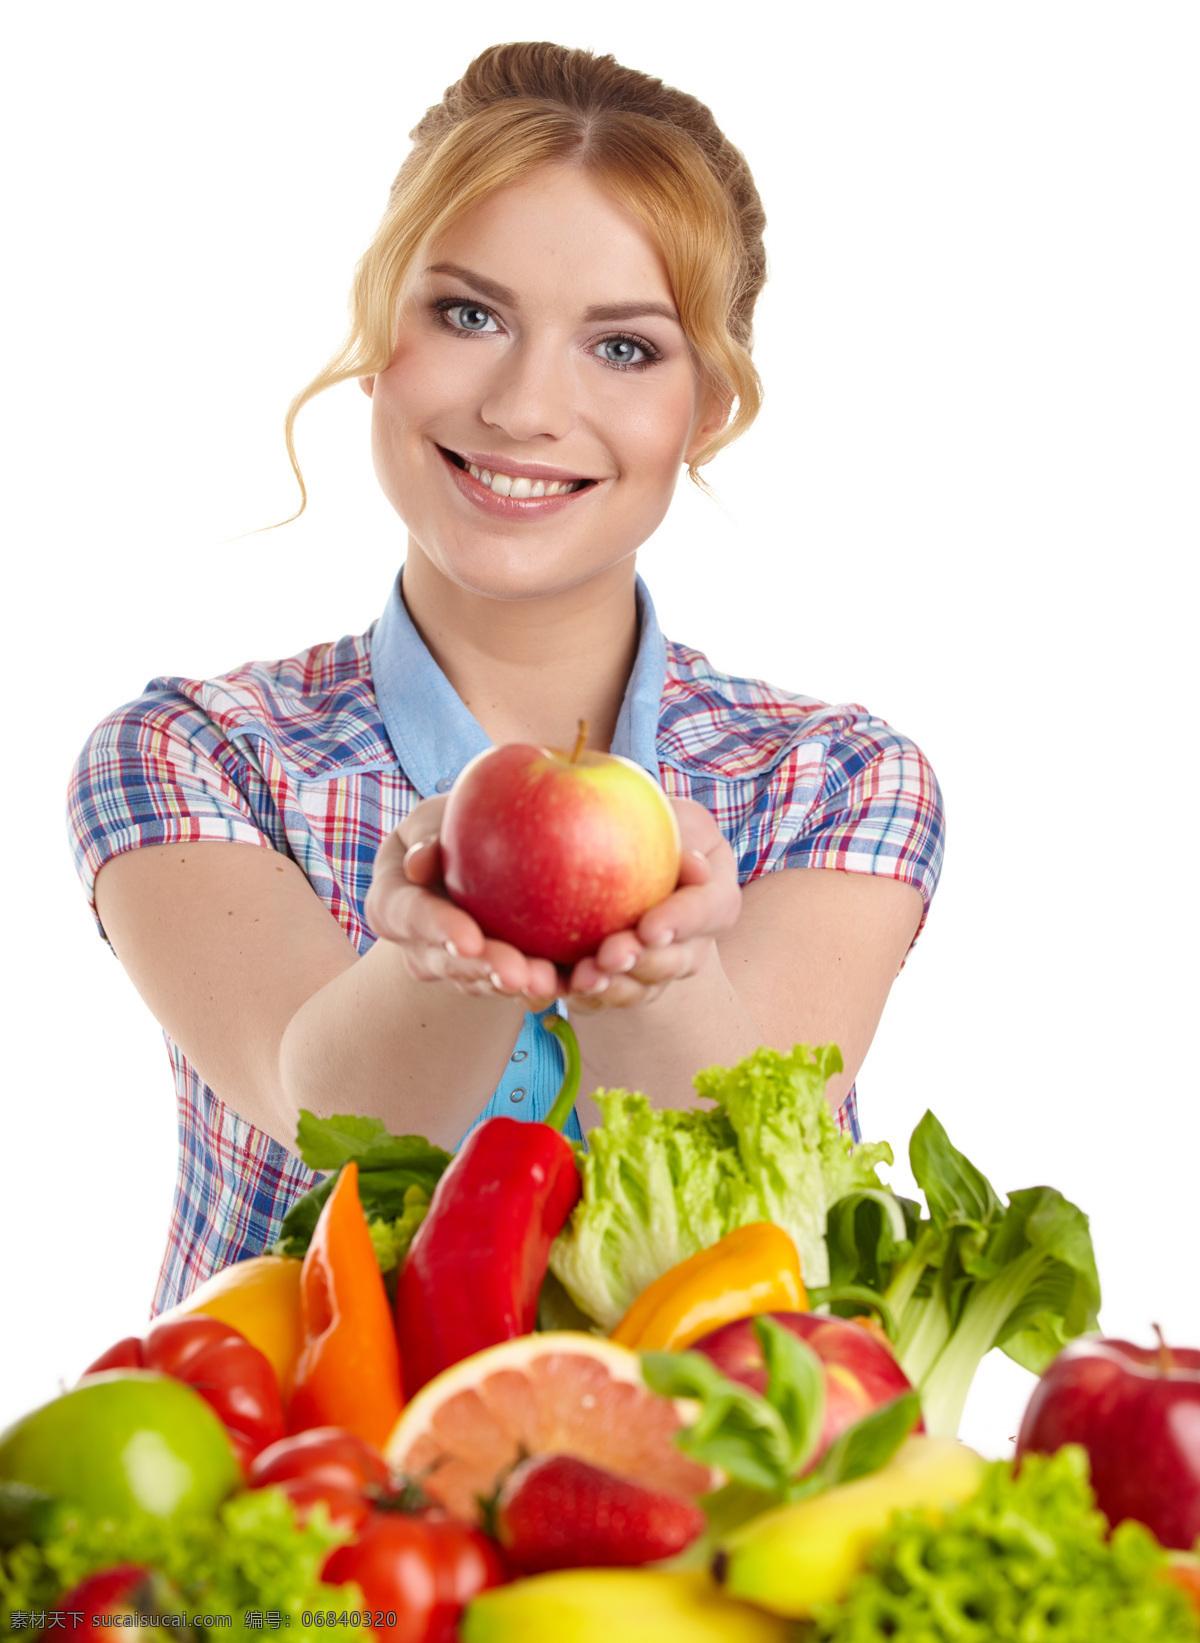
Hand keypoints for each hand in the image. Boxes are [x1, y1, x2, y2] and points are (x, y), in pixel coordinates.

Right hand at [364, 797, 560, 1003]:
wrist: (472, 856)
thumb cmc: (447, 824)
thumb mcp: (433, 818)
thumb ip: (428, 833)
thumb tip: (420, 863)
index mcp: (393, 905)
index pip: (410, 917)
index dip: (438, 929)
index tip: (469, 939)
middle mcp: (419, 946)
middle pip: (449, 963)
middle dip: (485, 970)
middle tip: (518, 975)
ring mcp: (455, 966)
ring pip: (484, 983)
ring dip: (518, 987)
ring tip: (549, 983)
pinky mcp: (493, 975)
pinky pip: (516, 986)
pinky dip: (544, 983)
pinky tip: (576, 982)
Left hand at [563, 798, 742, 1010]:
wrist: (621, 854)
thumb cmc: (656, 826)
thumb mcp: (678, 817)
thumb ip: (686, 833)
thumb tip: (693, 864)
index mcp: (714, 900)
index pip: (706, 911)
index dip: (681, 922)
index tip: (650, 928)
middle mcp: (690, 944)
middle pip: (673, 962)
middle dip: (642, 962)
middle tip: (611, 956)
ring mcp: (655, 970)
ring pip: (640, 988)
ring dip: (611, 987)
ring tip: (582, 979)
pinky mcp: (617, 983)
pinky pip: (602, 999)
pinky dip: (579, 995)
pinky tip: (553, 985)